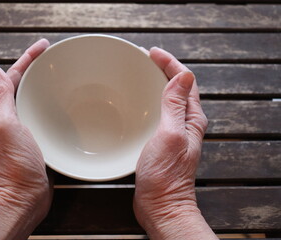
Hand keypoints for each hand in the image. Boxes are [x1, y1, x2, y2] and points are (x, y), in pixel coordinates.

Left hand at [0, 39, 51, 239]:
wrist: (24, 195)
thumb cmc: (14, 163)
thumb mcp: (4, 125)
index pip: (12, 77)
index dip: (27, 59)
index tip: (44, 46)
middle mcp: (10, 118)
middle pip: (24, 86)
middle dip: (37, 69)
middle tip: (56, 57)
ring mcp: (25, 129)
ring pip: (35, 100)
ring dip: (46, 86)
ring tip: (63, 75)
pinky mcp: (39, 139)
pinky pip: (45, 115)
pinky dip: (53, 105)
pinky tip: (65, 103)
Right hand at [133, 47, 216, 238]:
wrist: (160, 204)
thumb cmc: (165, 174)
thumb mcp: (170, 135)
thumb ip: (176, 106)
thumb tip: (184, 75)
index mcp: (191, 119)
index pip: (185, 81)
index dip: (170, 63)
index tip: (152, 53)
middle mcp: (184, 123)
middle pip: (177, 88)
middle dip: (163, 69)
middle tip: (145, 59)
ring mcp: (172, 132)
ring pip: (166, 99)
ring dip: (155, 84)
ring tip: (140, 74)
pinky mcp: (160, 140)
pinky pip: (156, 113)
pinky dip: (148, 101)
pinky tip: (136, 103)